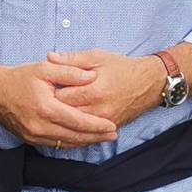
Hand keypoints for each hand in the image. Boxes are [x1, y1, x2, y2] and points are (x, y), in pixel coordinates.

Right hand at [0, 59, 117, 149]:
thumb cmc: (20, 78)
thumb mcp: (45, 69)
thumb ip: (70, 71)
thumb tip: (91, 76)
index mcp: (46, 108)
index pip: (78, 121)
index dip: (97, 125)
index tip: (112, 125)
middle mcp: (40, 126)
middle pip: (75, 136)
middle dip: (96, 136)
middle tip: (113, 135)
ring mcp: (34, 136)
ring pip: (66, 144)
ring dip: (85, 142)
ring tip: (102, 138)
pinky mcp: (30, 140)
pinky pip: (56, 145)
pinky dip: (71, 143)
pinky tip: (82, 139)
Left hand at [47, 51, 164, 127]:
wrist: (149, 83)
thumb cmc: (122, 67)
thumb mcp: (97, 57)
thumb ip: (72, 59)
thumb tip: (49, 57)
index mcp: (93, 91)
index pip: (61, 98)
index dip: (48, 94)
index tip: (42, 90)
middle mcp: (98, 110)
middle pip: (65, 116)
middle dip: (53, 110)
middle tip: (43, 103)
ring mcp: (104, 122)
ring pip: (75, 128)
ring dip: (62, 122)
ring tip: (52, 114)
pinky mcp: (110, 127)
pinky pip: (87, 134)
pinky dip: (75, 131)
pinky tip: (66, 125)